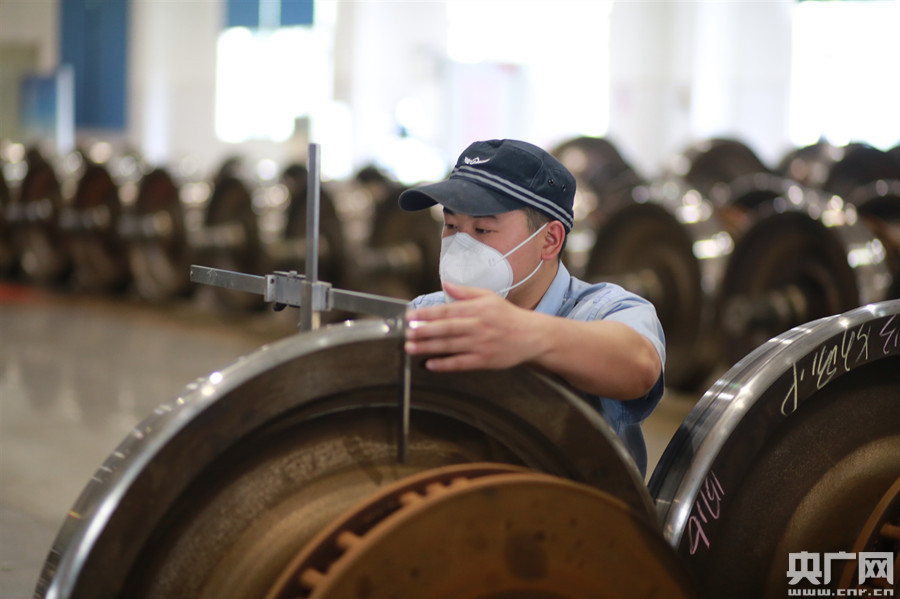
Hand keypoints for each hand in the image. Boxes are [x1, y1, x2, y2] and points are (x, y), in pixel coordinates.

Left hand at [405, 282, 545, 371]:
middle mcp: (478, 326)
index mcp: (477, 309)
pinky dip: (444, 364)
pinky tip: (430, 364)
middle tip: (406, 333)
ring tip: (411, 347)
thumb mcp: (489, 296)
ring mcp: (480, 344)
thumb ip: (465, 292)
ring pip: (450, 346)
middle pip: (446, 328)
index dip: (427, 314)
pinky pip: (460, 363)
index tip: (411, 316)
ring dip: (428, 347)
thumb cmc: (508, 316)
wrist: (531, 336)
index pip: (447, 310)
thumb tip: (445, 283)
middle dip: (423, 331)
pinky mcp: (484, 360)